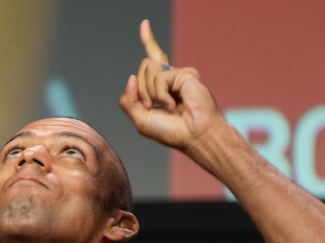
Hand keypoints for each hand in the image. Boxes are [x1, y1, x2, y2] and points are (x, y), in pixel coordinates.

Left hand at [118, 20, 221, 151]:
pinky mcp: (186, 74)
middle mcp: (170, 78)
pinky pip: (159, 76)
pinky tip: (174, 105)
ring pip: (147, 70)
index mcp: (161, 87)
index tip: (144, 24)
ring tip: (167, 108)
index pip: (153, 60)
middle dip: (141, 91)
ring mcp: (179, 75)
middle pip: (142, 69)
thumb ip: (129, 101)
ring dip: (150, 93)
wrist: (194, 136)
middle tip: (153, 107)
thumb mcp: (141, 120)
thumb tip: (131, 77)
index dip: (149, 40)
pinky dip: (161, 94)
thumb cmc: (172, 132)